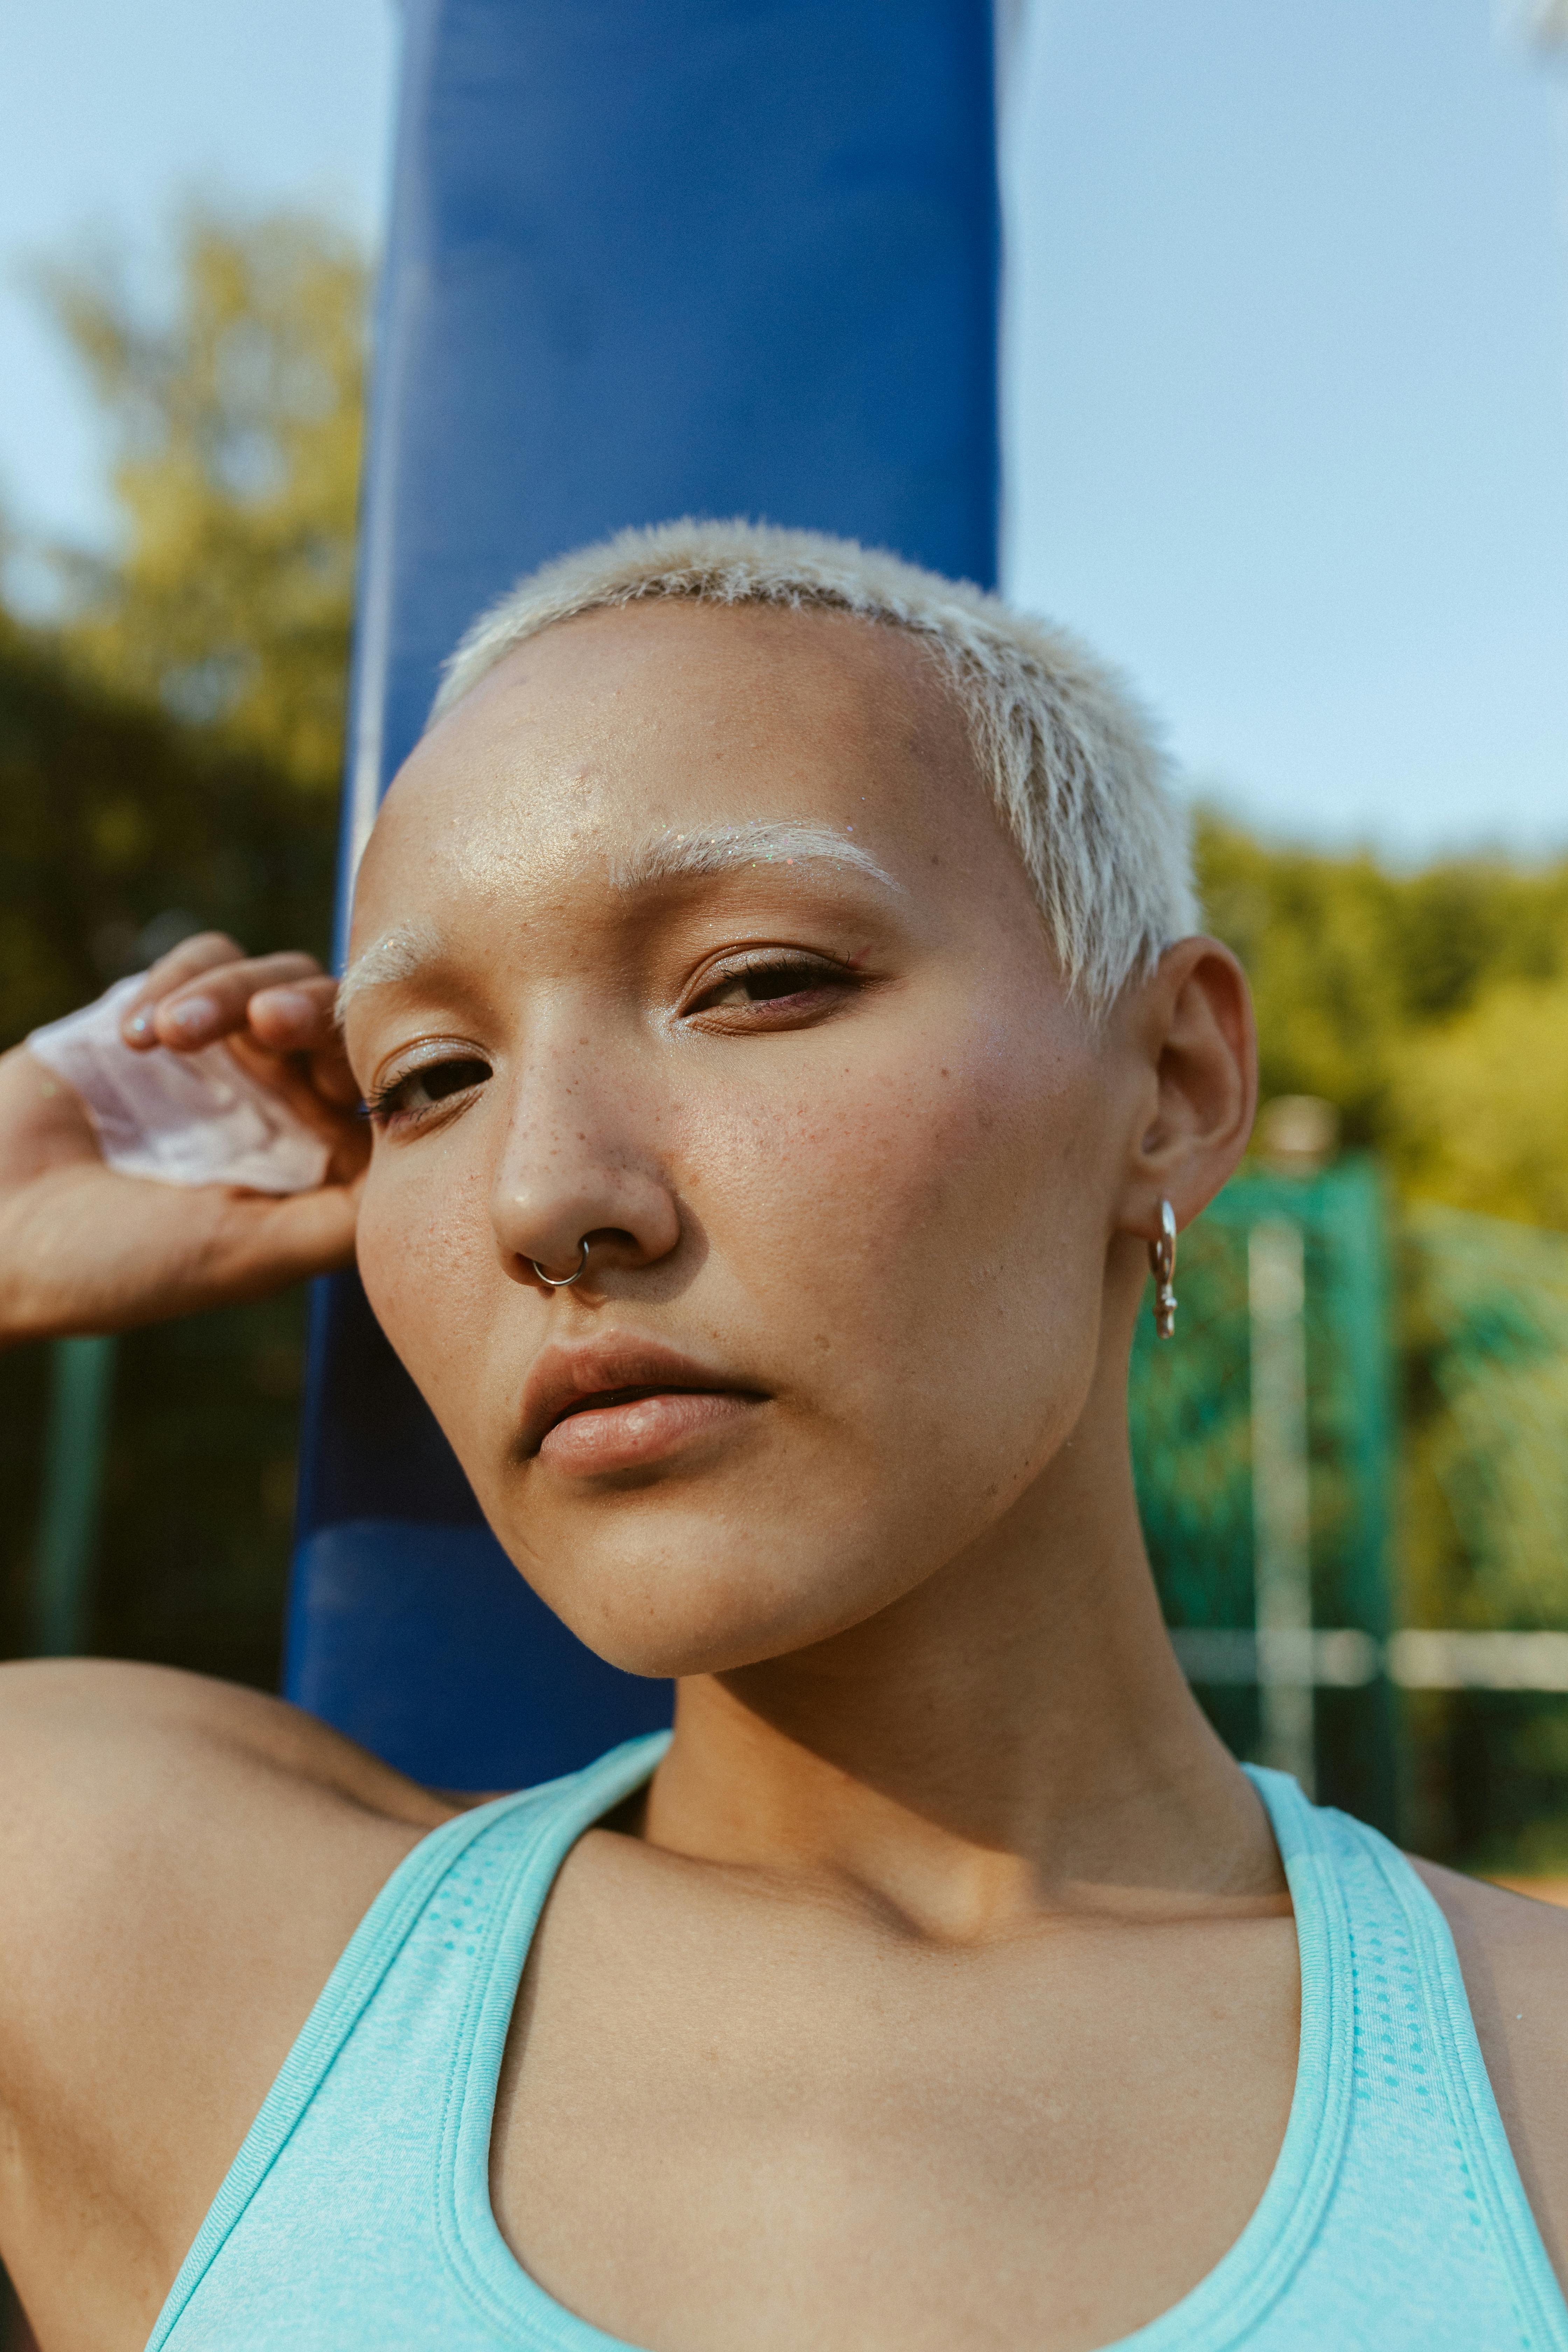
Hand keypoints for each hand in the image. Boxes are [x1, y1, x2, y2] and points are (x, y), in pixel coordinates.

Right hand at [0, 934, 367, 1345]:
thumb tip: (432, 1171)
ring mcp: (221, 1055)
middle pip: (332, 1014)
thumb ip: (344, 1217)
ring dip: (224, 994)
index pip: (377, 1081)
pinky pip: (203, 956)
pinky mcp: (159, 1013)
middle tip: (263, 1021)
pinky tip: (135, 1037)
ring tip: (165, 1037)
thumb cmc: (117, 1264)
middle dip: (303, 1006)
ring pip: (270, 973)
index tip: (318, 1071)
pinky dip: (175, 981)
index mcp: (314, 1161)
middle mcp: (279, 1103)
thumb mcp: (250, 1255)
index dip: (363, 1058)